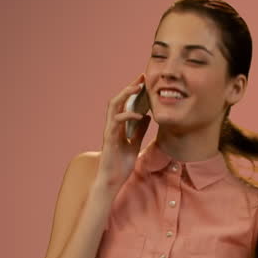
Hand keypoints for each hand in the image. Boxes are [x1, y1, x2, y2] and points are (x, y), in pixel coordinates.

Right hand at [94, 72, 150, 191]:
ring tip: (137, 87)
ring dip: (125, 95)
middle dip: (129, 87)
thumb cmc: (121, 164)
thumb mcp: (135, 144)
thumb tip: (147, 117)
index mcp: (118, 126)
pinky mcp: (110, 138)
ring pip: (113, 106)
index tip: (143, 81)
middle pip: (117, 100)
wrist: (112, 180)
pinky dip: (128, 115)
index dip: (132, 92)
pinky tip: (139, 115)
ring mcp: (110, 130)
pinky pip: (116, 122)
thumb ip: (139, 131)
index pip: (124, 104)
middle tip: (141, 78)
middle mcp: (112, 125)